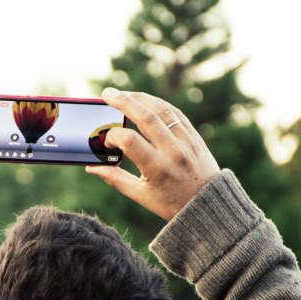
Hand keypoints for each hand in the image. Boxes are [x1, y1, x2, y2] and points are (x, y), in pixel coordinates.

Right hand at [86, 88, 219, 219]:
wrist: (207, 204)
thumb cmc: (170, 203)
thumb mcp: (140, 195)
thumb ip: (115, 178)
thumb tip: (92, 168)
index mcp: (157, 169)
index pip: (129, 140)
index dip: (112, 137)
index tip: (107, 143)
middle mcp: (173, 151)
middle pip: (146, 117)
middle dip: (123, 102)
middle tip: (106, 94)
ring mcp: (186, 141)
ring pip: (161, 110)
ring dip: (140, 98)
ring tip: (123, 94)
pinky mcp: (194, 136)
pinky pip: (174, 113)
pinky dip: (158, 104)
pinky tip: (144, 100)